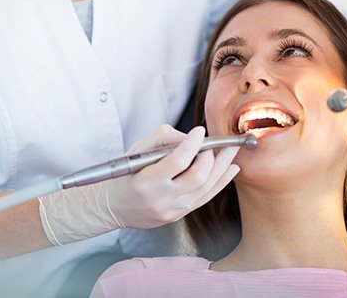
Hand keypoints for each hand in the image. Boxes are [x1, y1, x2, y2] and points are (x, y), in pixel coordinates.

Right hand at [106, 124, 240, 228]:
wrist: (115, 206)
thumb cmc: (127, 173)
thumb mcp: (138, 149)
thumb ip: (165, 138)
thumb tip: (192, 138)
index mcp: (147, 182)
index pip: (178, 161)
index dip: (193, 144)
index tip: (200, 131)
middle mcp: (162, 199)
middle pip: (198, 176)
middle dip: (211, 156)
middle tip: (214, 143)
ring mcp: (173, 210)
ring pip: (207, 187)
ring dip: (222, 166)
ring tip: (231, 151)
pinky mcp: (180, 214)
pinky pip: (207, 197)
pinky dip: (222, 181)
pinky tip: (231, 169)